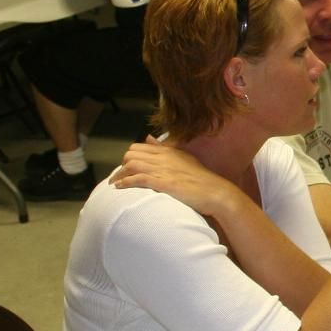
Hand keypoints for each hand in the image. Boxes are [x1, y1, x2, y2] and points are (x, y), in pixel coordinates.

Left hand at [111, 137, 243, 220]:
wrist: (216, 192)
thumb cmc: (201, 179)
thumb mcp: (183, 158)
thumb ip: (164, 148)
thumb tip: (149, 138)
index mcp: (168, 151)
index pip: (138, 148)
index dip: (128, 158)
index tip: (125, 168)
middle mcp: (164, 158)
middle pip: (131, 154)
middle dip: (121, 165)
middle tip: (119, 177)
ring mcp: (164, 170)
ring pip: (132, 165)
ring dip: (120, 174)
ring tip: (115, 184)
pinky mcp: (165, 183)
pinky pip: (139, 179)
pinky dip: (126, 182)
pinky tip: (120, 187)